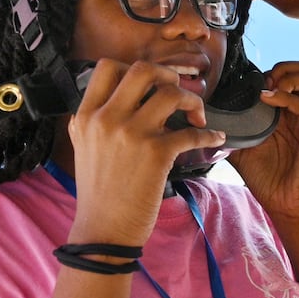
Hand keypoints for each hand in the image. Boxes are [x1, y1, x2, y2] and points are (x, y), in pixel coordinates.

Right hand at [65, 58, 225, 245]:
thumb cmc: (99, 192)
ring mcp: (132, 134)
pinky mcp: (156, 154)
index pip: (108, 67)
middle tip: (178, 93)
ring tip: (197, 117)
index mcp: (86, 115)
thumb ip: (95, 119)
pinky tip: (215, 138)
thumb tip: (120, 97)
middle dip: (168, 75)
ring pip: (171, 93)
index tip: (151, 84)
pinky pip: (191, 132)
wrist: (103, 231)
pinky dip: (209, 134)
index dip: (135, 68)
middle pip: (143, 70)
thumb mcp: (83, 146)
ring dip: (192, 101)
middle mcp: (107, 119)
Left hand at [228, 61, 298, 222]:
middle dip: (284, 67)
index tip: (251, 83)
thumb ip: (232, 132)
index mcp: (288, 114)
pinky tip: (266, 100)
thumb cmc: (268, 181)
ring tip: (269, 89)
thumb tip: (206, 121)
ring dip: (289, 77)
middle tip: (264, 81)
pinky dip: (284, 97)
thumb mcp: (242, 150)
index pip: (291, 76)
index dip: (272, 72)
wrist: (285, 208)